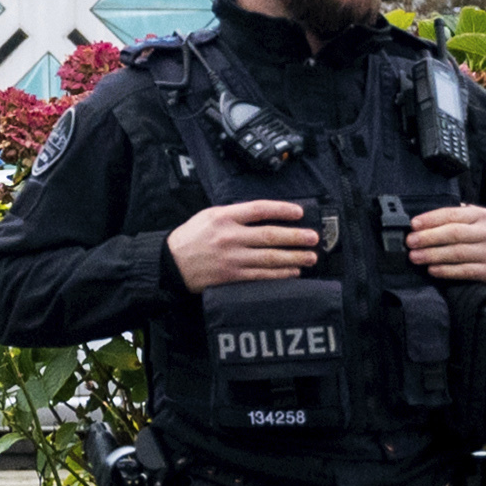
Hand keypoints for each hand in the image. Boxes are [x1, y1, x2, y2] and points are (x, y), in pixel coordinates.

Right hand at [168, 198, 322, 290]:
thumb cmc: (191, 237)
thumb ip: (233, 215)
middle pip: (269, 235)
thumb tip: (264, 215)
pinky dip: (281, 274)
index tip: (299, 212)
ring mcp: (232, 258)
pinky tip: (294, 272)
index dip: (281, 210)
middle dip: (295, 237)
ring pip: (270, 257)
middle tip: (313, 238)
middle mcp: (229, 237)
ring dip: (294, 257)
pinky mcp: (233, 276)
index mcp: (222, 217)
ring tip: (311, 256)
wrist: (172, 263)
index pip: (258, 210)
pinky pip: (263, 275)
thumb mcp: (208, 216)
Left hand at [408, 203, 485, 288]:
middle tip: (410, 242)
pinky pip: (465, 271)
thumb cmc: (483, 240)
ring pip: (457, 253)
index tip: (413, 225)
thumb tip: (421, 222)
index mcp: (481, 215)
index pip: (452, 214)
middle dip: (428, 238)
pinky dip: (446, 270)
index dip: (430, 219)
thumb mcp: (475, 223)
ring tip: (415, 257)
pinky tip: (432, 270)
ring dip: (432, 255)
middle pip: (453, 233)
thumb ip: (454, 218)